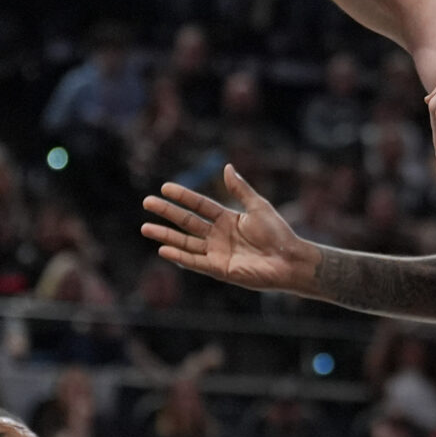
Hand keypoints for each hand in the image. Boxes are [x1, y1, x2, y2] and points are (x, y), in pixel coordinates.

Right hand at [142, 167, 319, 293]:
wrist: (289, 260)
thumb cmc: (278, 234)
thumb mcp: (258, 207)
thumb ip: (240, 189)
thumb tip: (227, 167)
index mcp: (227, 219)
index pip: (199, 205)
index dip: (183, 196)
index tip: (164, 188)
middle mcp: (218, 235)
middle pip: (187, 221)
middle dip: (167, 213)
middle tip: (146, 202)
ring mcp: (217, 252)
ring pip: (185, 242)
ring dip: (166, 236)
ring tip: (145, 228)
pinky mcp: (219, 269)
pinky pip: (195, 262)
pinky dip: (179, 256)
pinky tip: (163, 249)